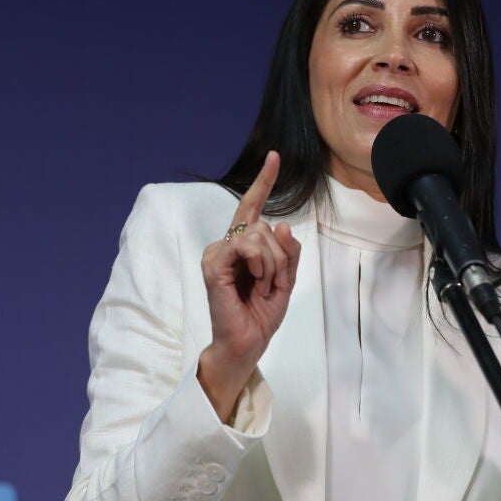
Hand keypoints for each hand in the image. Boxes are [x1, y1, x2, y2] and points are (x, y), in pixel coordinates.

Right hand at [197, 151, 301, 421]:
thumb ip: (288, 251)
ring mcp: (218, 253)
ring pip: (258, 236)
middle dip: (280, 257)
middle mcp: (228, 245)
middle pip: (265, 226)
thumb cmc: (261, 314)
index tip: (275, 156)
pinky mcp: (213, 265)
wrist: (247, 343)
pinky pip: (245, 246)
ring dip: (272, 265)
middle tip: (273, 284)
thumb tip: (280, 223)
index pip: (253, 206)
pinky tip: (256, 284)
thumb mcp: (286, 280)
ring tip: (263, 288)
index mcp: (244, 246)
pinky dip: (260, 265)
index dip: (264, 181)